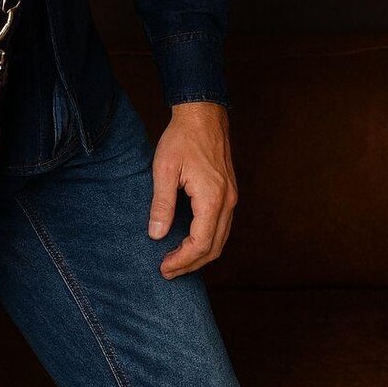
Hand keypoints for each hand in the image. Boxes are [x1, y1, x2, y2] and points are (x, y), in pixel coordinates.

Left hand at [148, 101, 237, 277]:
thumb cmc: (182, 138)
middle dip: (191, 264)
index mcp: (212, 199)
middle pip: (214, 247)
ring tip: (176, 261)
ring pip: (220, 238)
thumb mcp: (164, 169)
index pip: (200, 244)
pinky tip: (189, 241)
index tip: (163, 268)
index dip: (182, 261)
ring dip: (200, 254)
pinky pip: (222, 226)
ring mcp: (231, 197)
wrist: (202, 114)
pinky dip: (207, 240)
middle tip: (167, 271)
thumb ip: (162, 204)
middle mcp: (227, 202)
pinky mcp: (228, 192)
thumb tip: (156, 235)